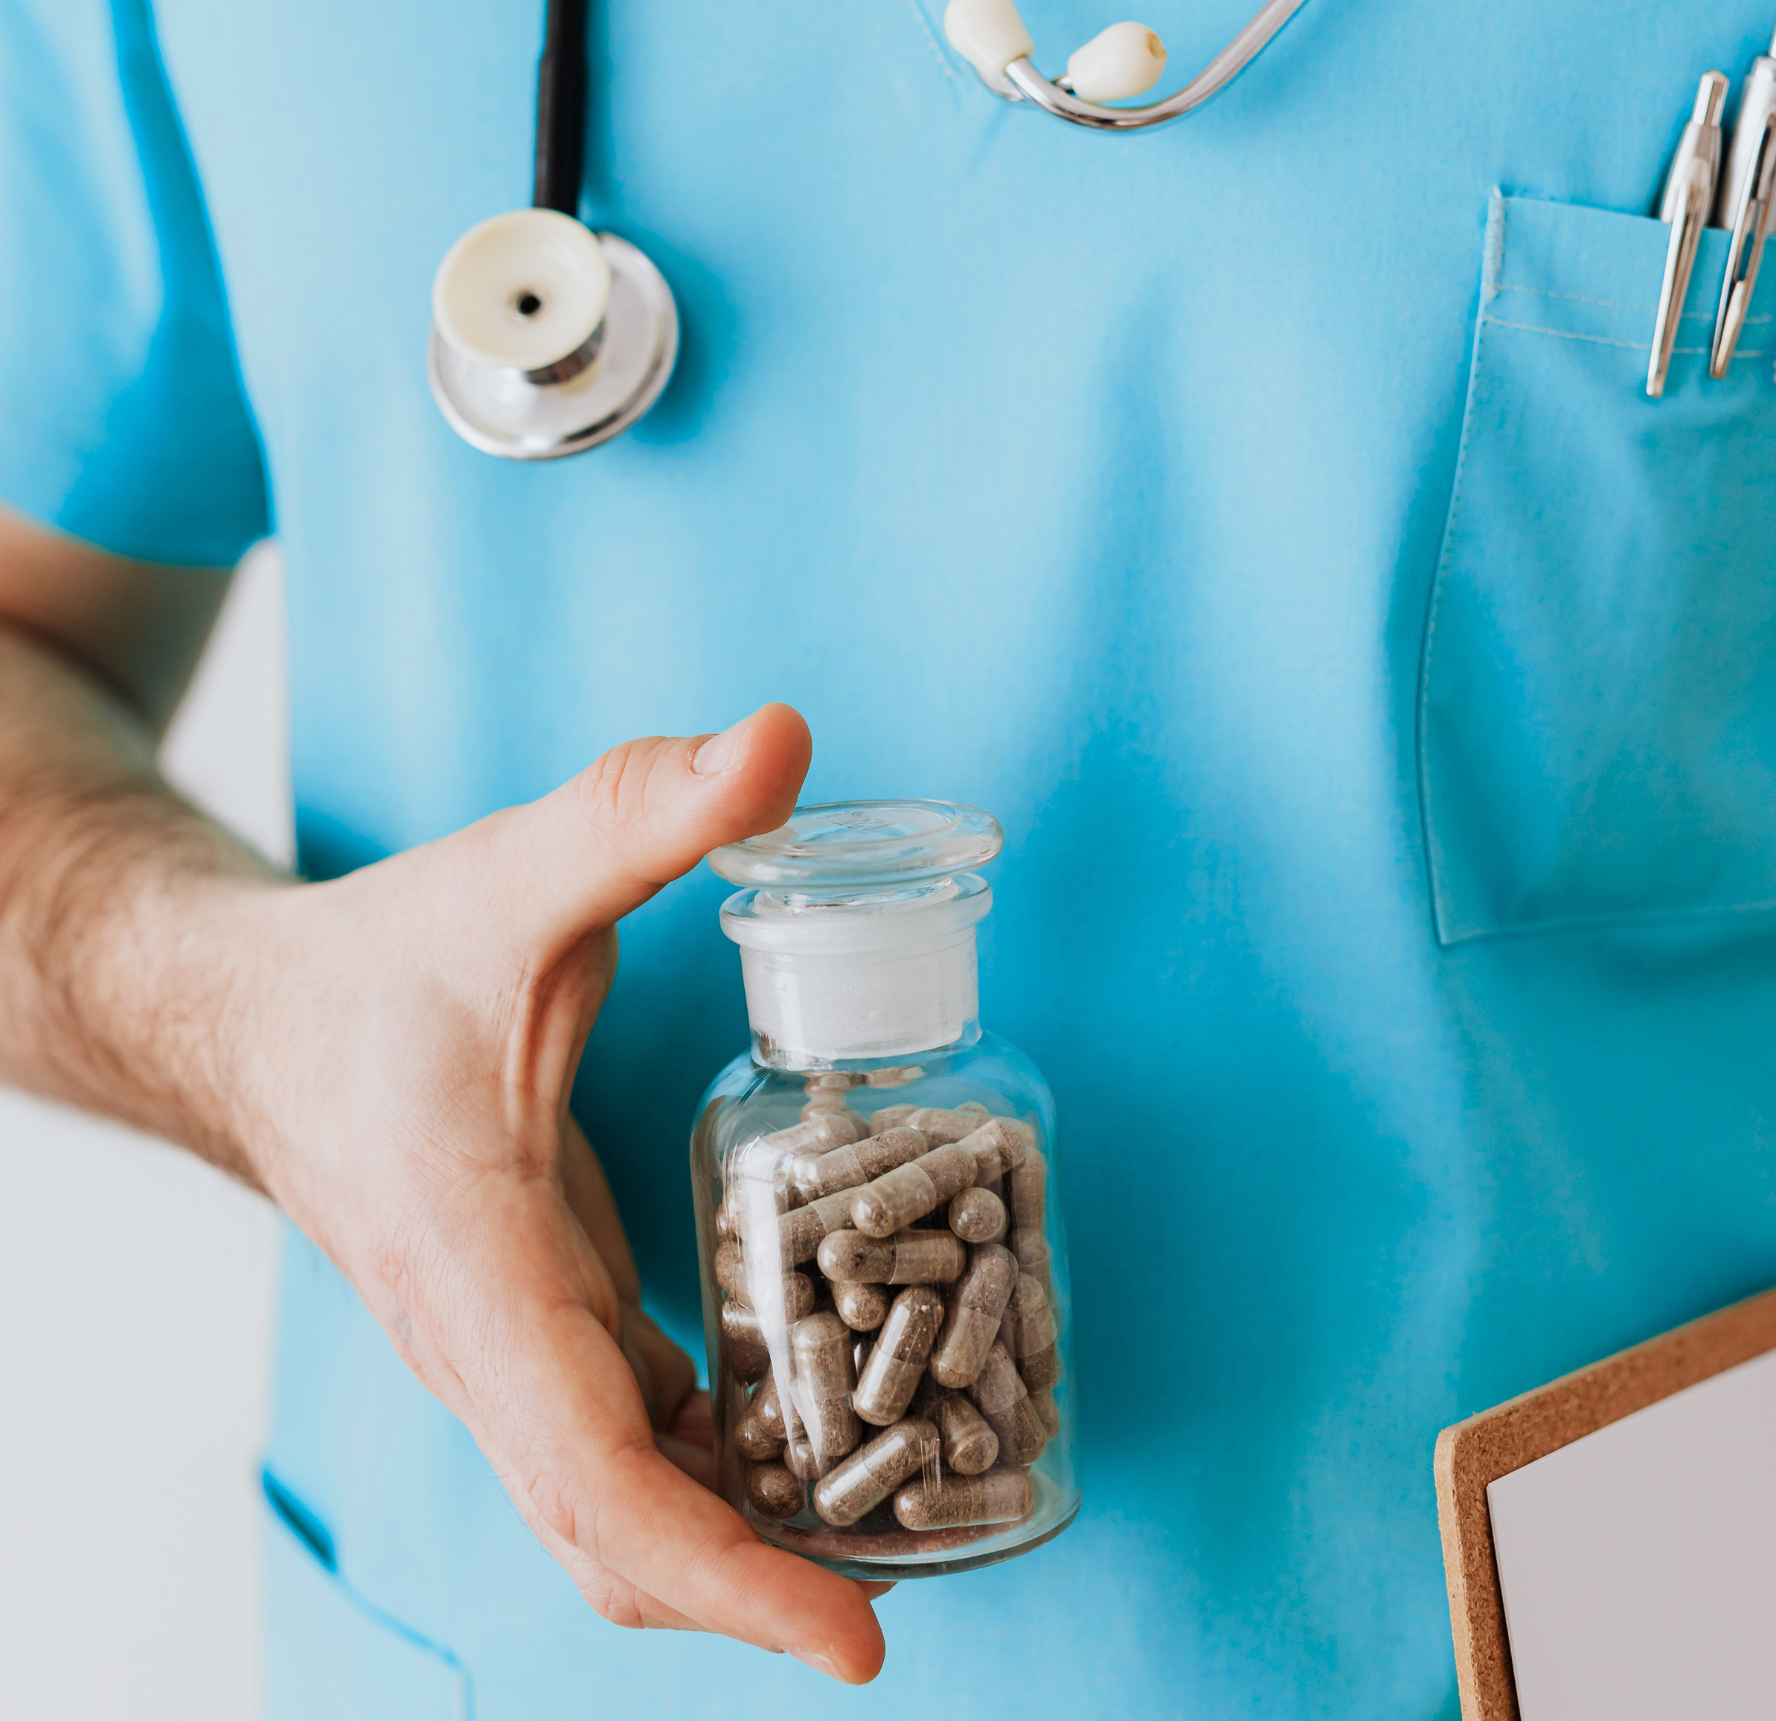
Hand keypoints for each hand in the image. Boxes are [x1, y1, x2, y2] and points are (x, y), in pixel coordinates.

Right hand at [227, 703, 886, 1679]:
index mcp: (479, 1278)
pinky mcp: (539, 1325)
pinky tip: (813, 1416)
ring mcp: (513, 1351)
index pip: (601, 1485)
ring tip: (906, 1508)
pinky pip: (630, 1437)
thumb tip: (784, 738)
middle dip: (763, 1586)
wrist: (256, 1023)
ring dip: (751, 1532)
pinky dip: (721, 1461)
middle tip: (926, 1570)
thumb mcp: (511, 877)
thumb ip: (641, 810)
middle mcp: (492, 1350)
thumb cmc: (377, 968)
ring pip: (626, 1504)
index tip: (857, 1645)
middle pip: (623, 1538)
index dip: (733, 1580)